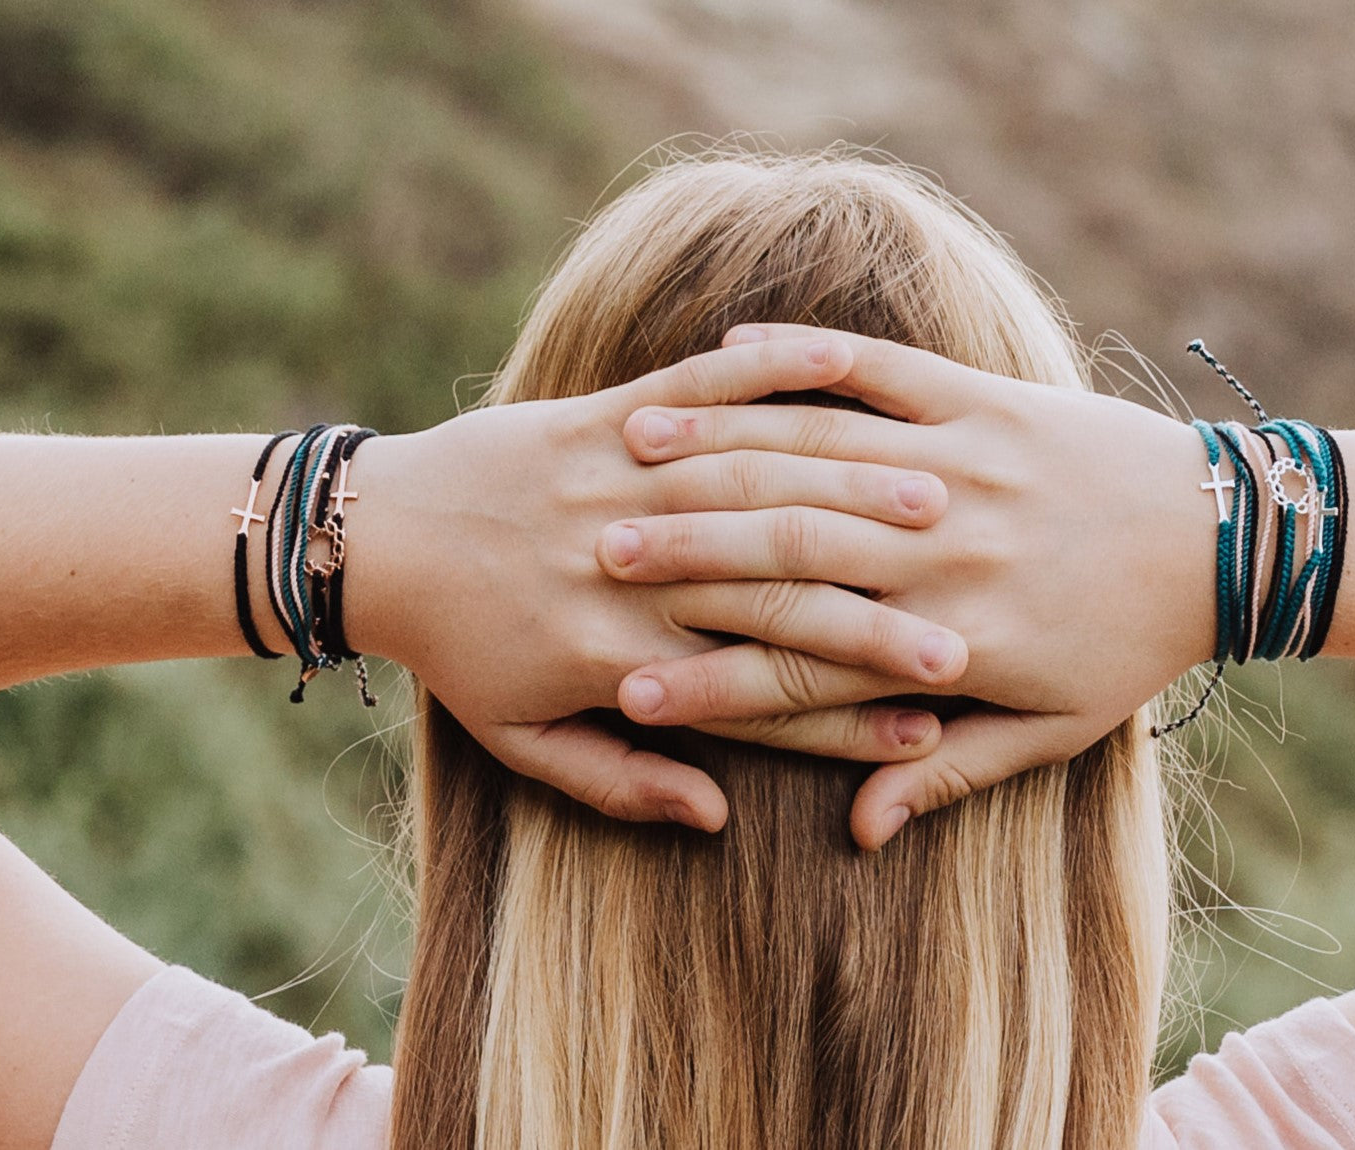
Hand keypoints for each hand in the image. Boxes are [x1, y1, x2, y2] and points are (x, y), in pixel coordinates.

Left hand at [346, 335, 968, 831]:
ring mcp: (618, 488)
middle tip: (977, 624)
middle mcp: (633, 574)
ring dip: (856, 496)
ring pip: (756, 494)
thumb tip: (714, 813)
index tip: (934, 711)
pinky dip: (768, 381)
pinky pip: (696, 394)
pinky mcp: (600, 421)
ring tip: (945, 503)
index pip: (763, 686)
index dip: (853, 702)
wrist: (377, 539)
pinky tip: (840, 375)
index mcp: (622, 660)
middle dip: (885, 614)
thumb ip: (620, 784)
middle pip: (782, 596)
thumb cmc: (456, 650)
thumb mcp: (521, 740)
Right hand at [602, 325, 1218, 846]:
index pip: (797, 668)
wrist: (1224, 537)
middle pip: (779, 555)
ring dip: (711, 456)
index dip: (704, 685)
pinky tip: (725, 355)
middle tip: (583, 560)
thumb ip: (950, 779)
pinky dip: (797, 360)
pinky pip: (873, 368)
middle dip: (675, 558)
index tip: (622, 693)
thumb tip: (860, 831)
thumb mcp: (1053, 730)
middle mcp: (940, 550)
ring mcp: (960, 460)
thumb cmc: (1132, 645)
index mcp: (948, 640)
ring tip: (624, 462)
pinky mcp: (980, 396)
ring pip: (810, 455)